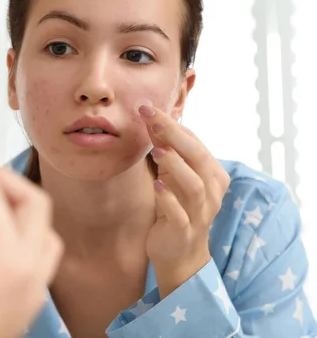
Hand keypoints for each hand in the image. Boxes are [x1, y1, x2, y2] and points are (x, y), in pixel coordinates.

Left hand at [138, 105, 229, 297]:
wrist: (178, 253)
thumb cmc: (175, 207)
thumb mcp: (172, 176)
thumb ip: (167, 150)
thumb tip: (152, 118)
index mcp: (213, 174)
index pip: (195, 143)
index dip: (173, 125)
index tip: (150, 108)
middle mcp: (212, 192)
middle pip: (198, 158)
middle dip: (174, 136)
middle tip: (151, 118)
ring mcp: (200, 213)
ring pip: (194, 185)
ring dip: (175, 165)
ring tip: (157, 150)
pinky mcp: (184, 231)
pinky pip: (179, 214)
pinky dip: (168, 199)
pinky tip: (157, 186)